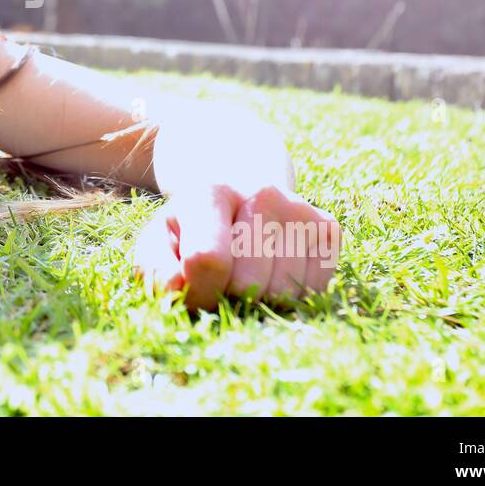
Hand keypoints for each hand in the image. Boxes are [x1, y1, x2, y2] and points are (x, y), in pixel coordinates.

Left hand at [132, 183, 340, 311]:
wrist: (241, 188)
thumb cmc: (194, 226)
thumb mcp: (160, 240)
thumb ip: (155, 269)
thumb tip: (180, 289)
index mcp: (211, 192)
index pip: (208, 262)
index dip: (199, 292)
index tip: (193, 289)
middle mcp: (262, 193)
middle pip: (249, 284)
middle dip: (230, 295)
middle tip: (223, 276)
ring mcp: (300, 209)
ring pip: (284, 293)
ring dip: (261, 298)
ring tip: (248, 270)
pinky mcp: (329, 228)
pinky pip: (313, 291)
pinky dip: (290, 294)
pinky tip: (274, 269)